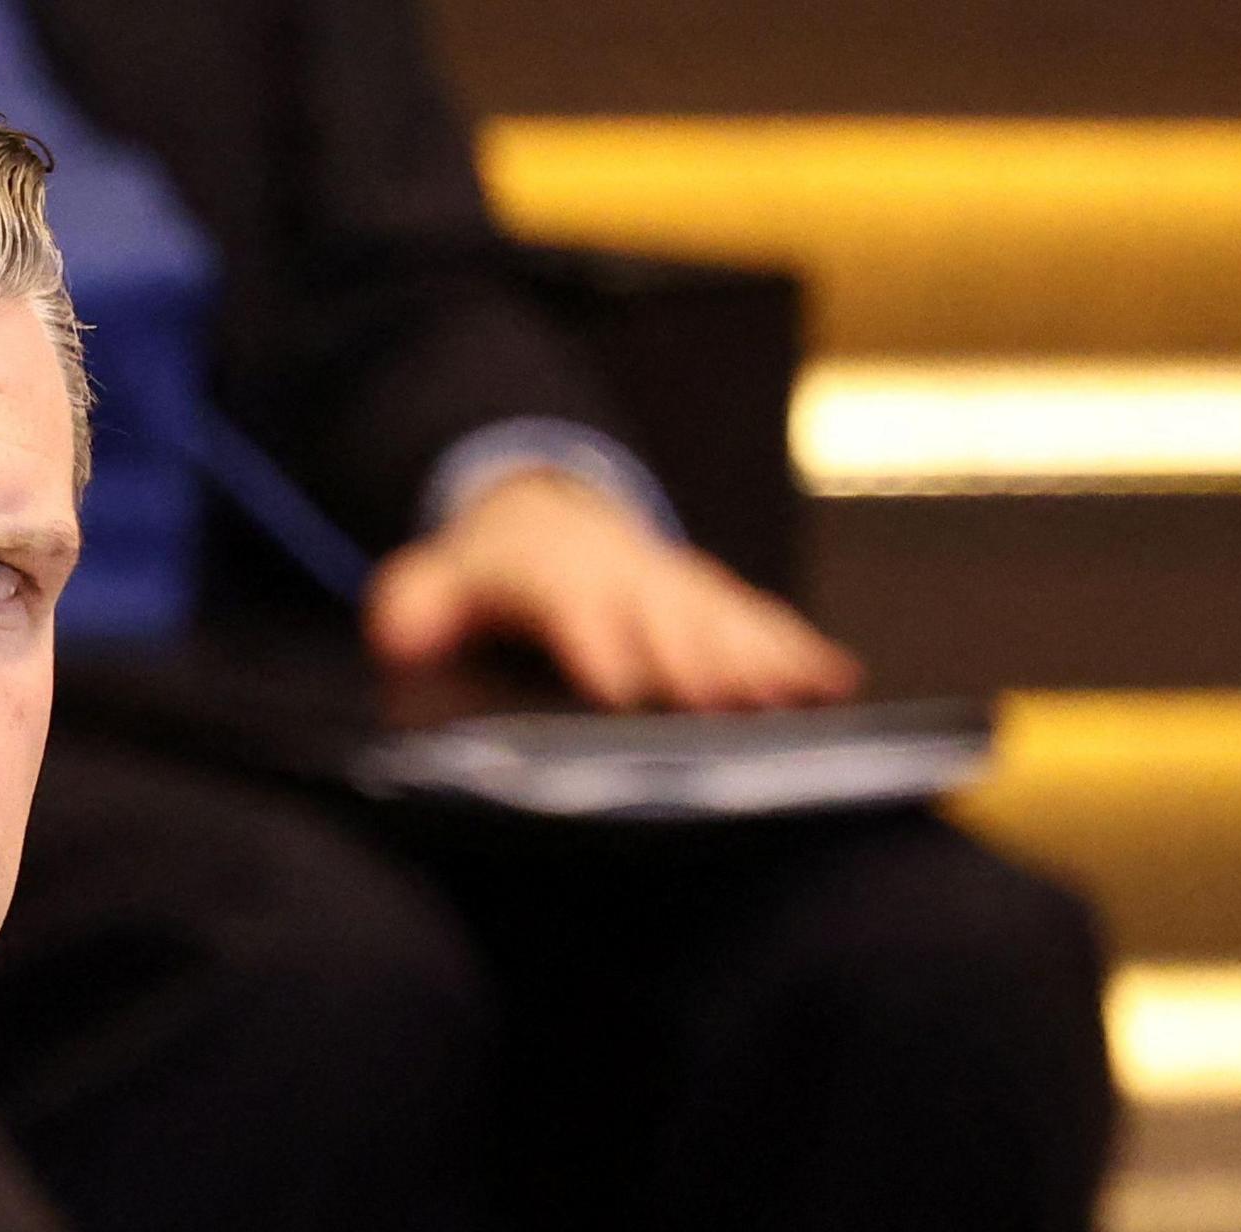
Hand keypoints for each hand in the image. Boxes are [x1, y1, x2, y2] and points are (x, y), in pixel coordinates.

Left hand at [364, 466, 862, 712]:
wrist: (544, 518)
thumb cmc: (487, 574)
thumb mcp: (431, 579)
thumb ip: (414, 604)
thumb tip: (402, 634)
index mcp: (551, 565)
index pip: (572, 600)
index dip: (596, 638)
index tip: (620, 685)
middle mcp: (626, 570)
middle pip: (665, 613)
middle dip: (695, 655)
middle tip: (725, 704)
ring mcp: (677, 583)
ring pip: (723, 616)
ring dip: (760, 656)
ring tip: (797, 697)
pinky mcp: (714, 601)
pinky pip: (761, 622)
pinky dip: (800, 650)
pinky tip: (838, 683)